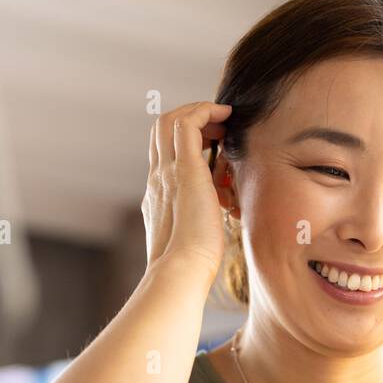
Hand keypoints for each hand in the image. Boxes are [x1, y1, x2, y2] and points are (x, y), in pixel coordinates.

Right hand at [141, 100, 231, 274]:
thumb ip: (200, 222)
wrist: (181, 271)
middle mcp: (157, 179)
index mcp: (158, 195)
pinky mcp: (184, 170)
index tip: (212, 143)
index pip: (163, 154)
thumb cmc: (193, 266)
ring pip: (170, 121)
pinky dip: (206, 111)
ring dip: (197, 112)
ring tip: (223, 120)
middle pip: (160, 130)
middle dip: (188, 118)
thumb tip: (219, 216)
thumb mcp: (193, 237)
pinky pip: (188, 123)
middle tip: (217, 126)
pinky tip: (225, 115)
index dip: (185, 139)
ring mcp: (166, 172)